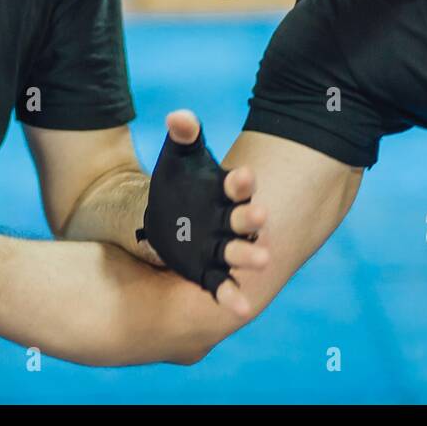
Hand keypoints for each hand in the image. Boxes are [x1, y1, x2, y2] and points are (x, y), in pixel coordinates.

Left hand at [138, 110, 268, 316]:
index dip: (241, 182)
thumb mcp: (178, 157)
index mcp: (225, 191)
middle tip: (260, 216)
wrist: (164, 215)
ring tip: (262, 261)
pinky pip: (222, 285)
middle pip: (244, 220)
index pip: (237, 185)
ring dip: (249, 257)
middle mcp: (230, 221)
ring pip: (238, 253)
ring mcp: (221, 248)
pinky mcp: (209, 272)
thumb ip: (183, 135)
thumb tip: (178, 116)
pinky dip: (231, 296)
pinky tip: (240, 309)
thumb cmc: (180, 183)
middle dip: (251, 219)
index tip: (244, 174)